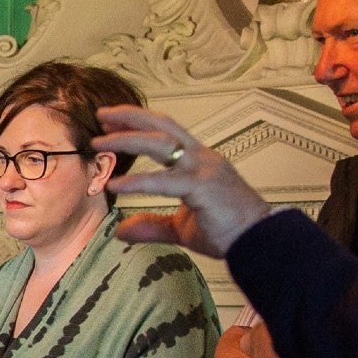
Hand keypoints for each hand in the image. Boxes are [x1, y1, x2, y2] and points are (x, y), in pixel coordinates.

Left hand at [98, 106, 273, 256]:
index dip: (137, 122)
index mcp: (197, 160)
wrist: (258, 241)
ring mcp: (203, 169)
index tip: (110, 122)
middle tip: (100, 116)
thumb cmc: (226, 230)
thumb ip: (152, 225)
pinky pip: (165, 181)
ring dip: (126, 140)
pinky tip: (116, 186)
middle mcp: (200, 157)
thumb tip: (120, 231)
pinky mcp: (204, 187)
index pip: (165, 131)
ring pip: (160, 144)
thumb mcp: (181, 227)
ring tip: (99, 143)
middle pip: (161, 125)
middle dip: (129, 117)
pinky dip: (138, 182)